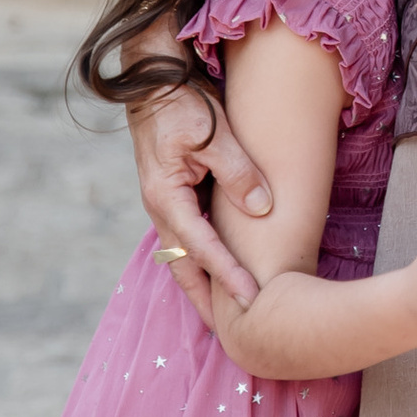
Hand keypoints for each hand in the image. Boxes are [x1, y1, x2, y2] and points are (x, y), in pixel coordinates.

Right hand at [128, 77, 270, 309]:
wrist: (153, 82)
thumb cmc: (182, 105)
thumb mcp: (213, 135)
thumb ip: (238, 173)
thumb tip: (263, 209)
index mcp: (166, 197)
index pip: (201, 248)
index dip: (228, 275)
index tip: (253, 299)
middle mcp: (160, 208)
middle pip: (183, 267)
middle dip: (206, 301)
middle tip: (232, 333)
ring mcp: (163, 204)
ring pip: (181, 256)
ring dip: (201, 285)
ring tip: (224, 314)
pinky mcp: (171, 196)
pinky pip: (185, 238)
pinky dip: (199, 260)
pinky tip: (216, 271)